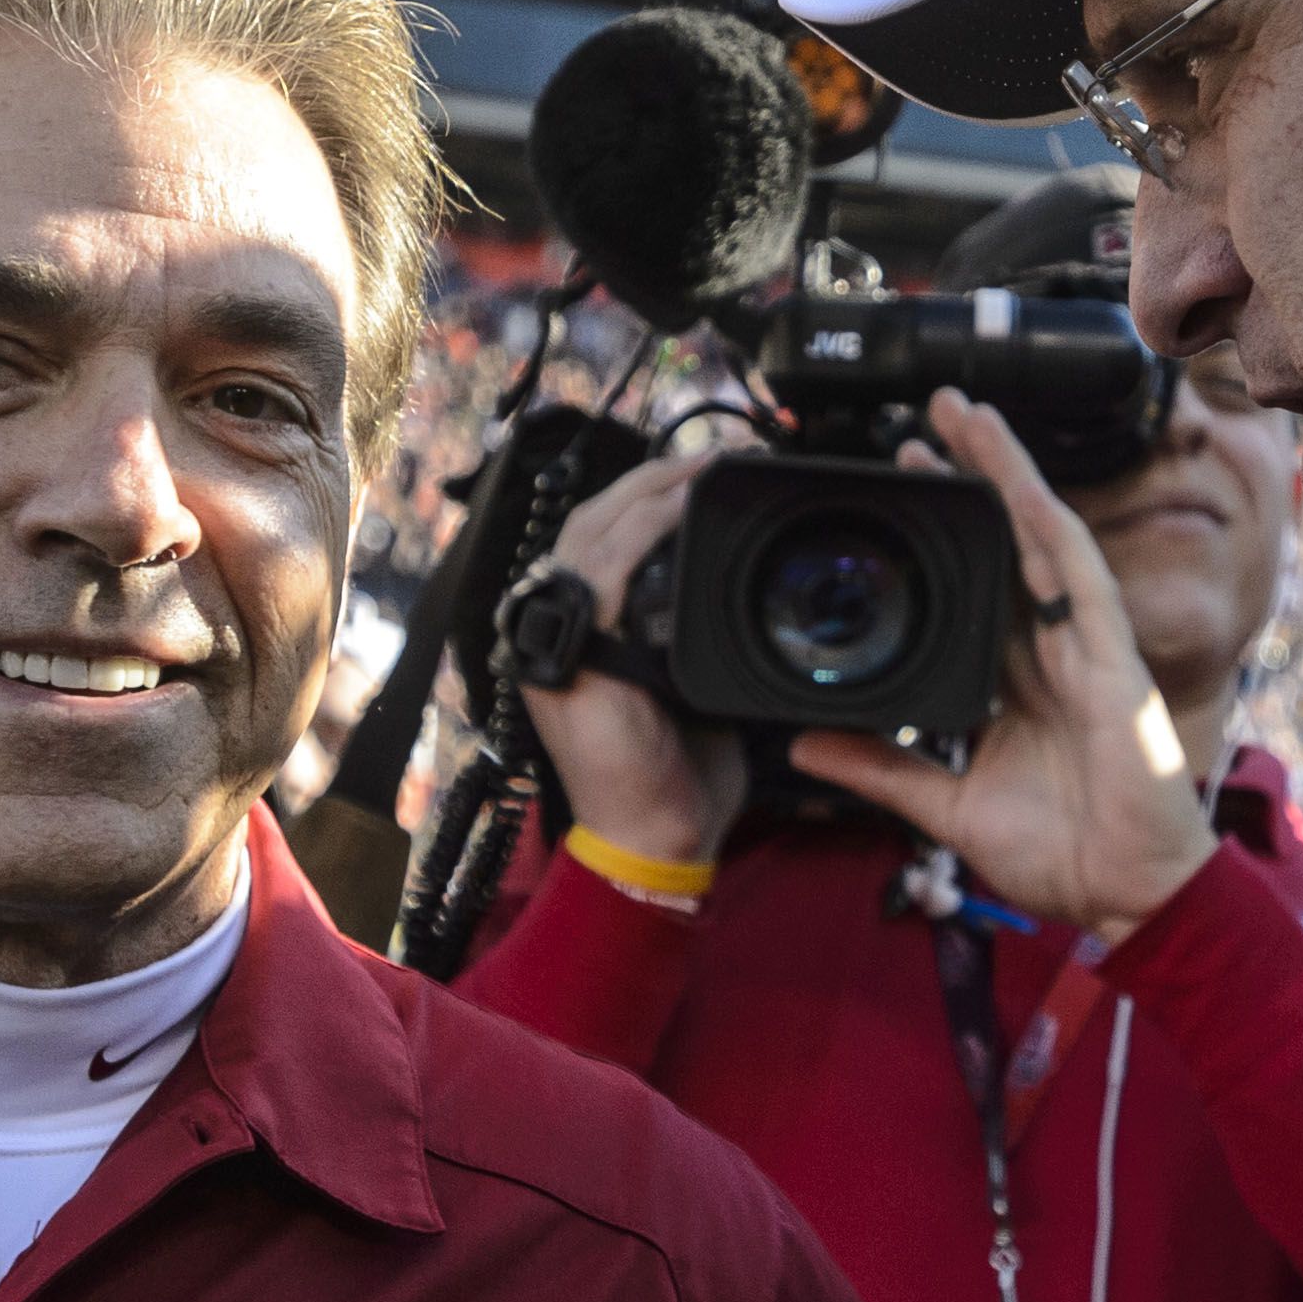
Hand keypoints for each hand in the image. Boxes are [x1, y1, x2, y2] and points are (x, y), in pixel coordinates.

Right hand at [511, 452, 745, 874]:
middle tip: (708, 458)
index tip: (700, 475)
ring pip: (589, 537)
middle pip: (590, 524)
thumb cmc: (676, 779)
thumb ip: (698, 640)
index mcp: (581, 634)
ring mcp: (556, 646)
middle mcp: (557, 632)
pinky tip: (675, 510)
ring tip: (698, 471)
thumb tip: (746, 598)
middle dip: (648, 482)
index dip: (644, 500)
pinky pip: (599, 576)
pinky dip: (638, 534)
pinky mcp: (572, 663)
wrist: (656, 843)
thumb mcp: (692, 690)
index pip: (601, 541)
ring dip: (646, 494)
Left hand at [791, 391, 1220, 943]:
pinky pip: (1083, 583)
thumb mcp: (946, 805)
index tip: (895, 482)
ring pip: (1042, 539)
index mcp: (1014, 679)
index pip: (972, 583)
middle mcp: (1049, 651)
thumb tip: (804, 745)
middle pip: (1006, 542)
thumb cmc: (1059, 854)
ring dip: (1009, 475)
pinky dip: (1054, 532)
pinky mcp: (1114, 663)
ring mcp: (1085, 650)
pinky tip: (1027, 487)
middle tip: (925, 417)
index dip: (940, 530)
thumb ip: (881, 768)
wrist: (1127, 897)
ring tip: (970, 416)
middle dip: (972, 475)